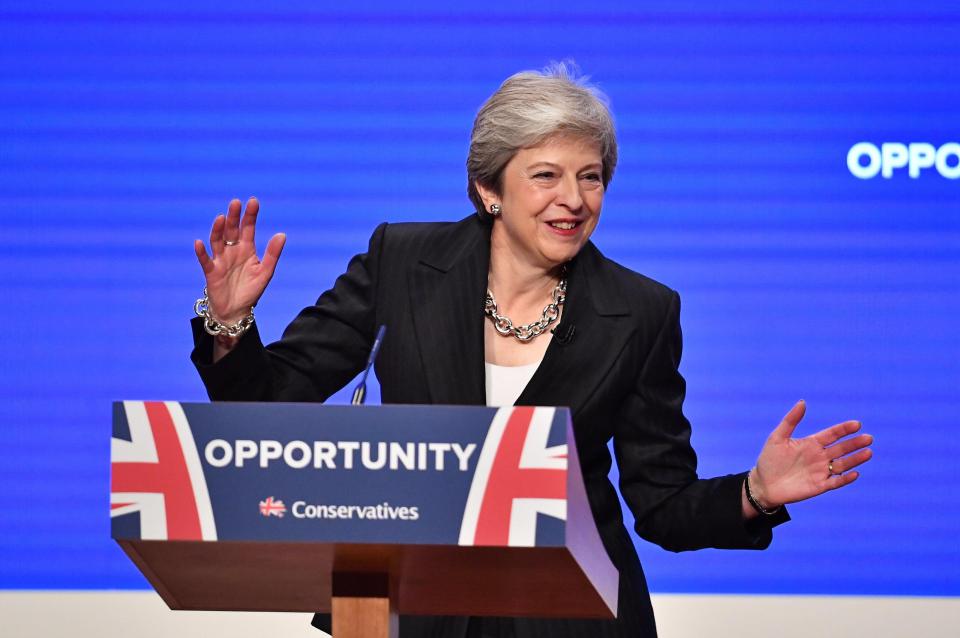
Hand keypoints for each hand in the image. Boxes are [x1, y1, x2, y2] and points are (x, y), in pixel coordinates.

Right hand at [194, 197, 285, 323]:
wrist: (236, 311)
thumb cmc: (251, 290)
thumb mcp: (265, 272)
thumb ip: (272, 254)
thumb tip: (282, 234)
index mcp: (247, 249)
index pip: (248, 228)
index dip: (250, 216)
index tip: (253, 201)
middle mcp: (232, 251)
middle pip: (231, 230)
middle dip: (233, 217)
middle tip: (235, 203)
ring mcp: (220, 260)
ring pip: (217, 241)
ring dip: (218, 229)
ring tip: (221, 218)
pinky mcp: (211, 272)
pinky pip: (205, 260)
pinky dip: (202, 252)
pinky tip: (199, 243)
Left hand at [749, 400, 873, 508]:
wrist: (763, 484)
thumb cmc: (769, 459)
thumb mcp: (777, 437)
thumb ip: (790, 420)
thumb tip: (803, 402)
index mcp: (811, 443)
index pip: (832, 434)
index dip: (844, 429)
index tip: (857, 424)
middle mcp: (819, 456)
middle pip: (841, 448)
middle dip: (854, 443)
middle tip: (868, 438)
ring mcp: (820, 471)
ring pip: (842, 465)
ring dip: (855, 459)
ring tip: (868, 452)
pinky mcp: (819, 486)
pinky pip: (836, 482)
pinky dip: (845, 479)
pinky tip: (855, 474)